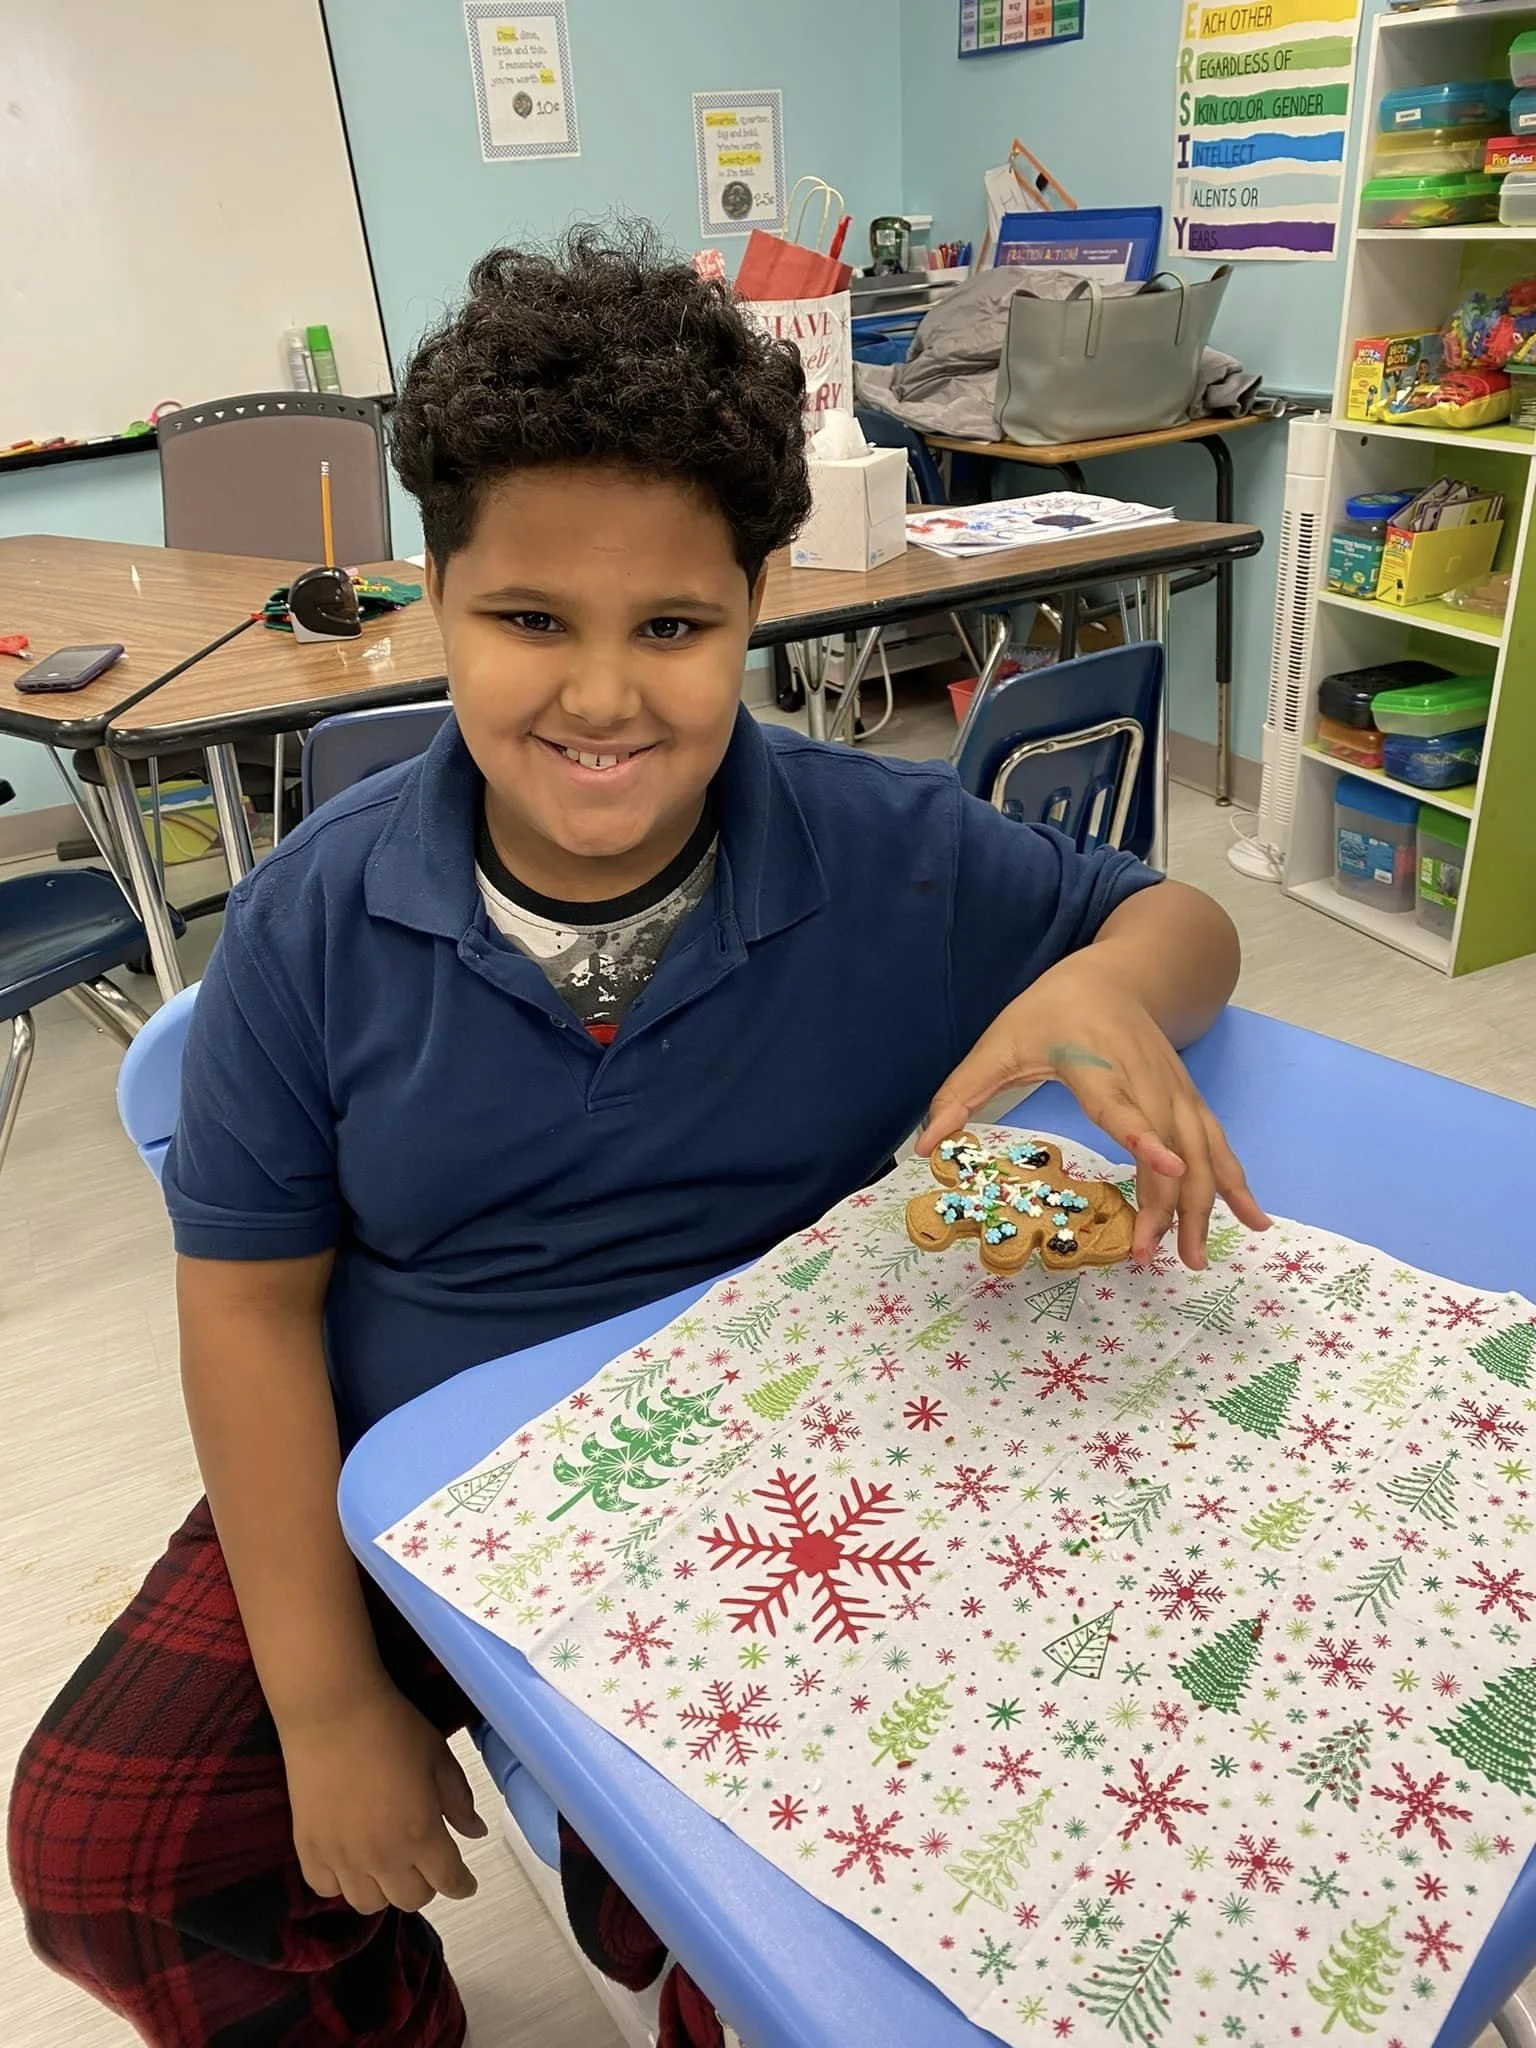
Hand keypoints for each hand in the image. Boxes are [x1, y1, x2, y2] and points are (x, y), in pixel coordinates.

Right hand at [280, 1679, 486, 1914]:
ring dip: (384, 1889)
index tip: (466, 1883)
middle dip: (426, 1885)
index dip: (462, 1885)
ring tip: (387, 1863)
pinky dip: (341, 1882)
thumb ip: (459, 1801)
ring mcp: (341, 1858)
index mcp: (420, 1834)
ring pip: (368, 1903)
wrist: (333, 1712)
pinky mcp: (308, 1850)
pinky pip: (326, 1889)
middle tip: (425, 1861)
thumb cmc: (393, 1728)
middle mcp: (382, 1858)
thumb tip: (475, 1833)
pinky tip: (348, 1860)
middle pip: (410, 1900)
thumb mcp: (439, 1758)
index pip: (448, 1881)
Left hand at [917, 954, 1268, 1268]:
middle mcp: (1145, 1075)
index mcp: (1093, 1059)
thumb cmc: (1050, 1009)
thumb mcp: (998, 1042)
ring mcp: (1175, 1088)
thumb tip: (925, 1146)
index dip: (1143, 1135)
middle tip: (1146, 1257)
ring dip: (1202, 1204)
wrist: (1116, 972)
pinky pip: (1216, 1144)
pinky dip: (1234, 1182)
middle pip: (1168, 1141)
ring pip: (1200, 1149)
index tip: (1165, 1167)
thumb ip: (962, 1093)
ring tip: (1196, 1258)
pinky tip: (1253, 1218)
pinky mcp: (1189, 1098)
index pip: (1120, 1103)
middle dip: (1164, 1202)